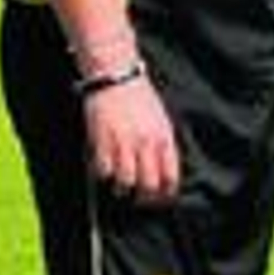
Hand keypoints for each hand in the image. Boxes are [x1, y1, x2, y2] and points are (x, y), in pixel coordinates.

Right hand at [83, 76, 180, 202]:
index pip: (170, 176)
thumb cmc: (138, 95)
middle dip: (144, 197)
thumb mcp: (160, 119)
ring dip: (122, 188)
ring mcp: (124, 144)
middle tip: (138, 198)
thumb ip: (162, 144)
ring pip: (125, 182)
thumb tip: (163, 169)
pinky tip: (103, 169)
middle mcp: (146, 144)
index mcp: (163, 138)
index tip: (160, 198)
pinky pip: (103, 171)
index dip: (166, 193)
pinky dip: (103, 175)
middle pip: (149, 185)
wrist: (116, 76)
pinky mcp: (102, 141)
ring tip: (119, 185)